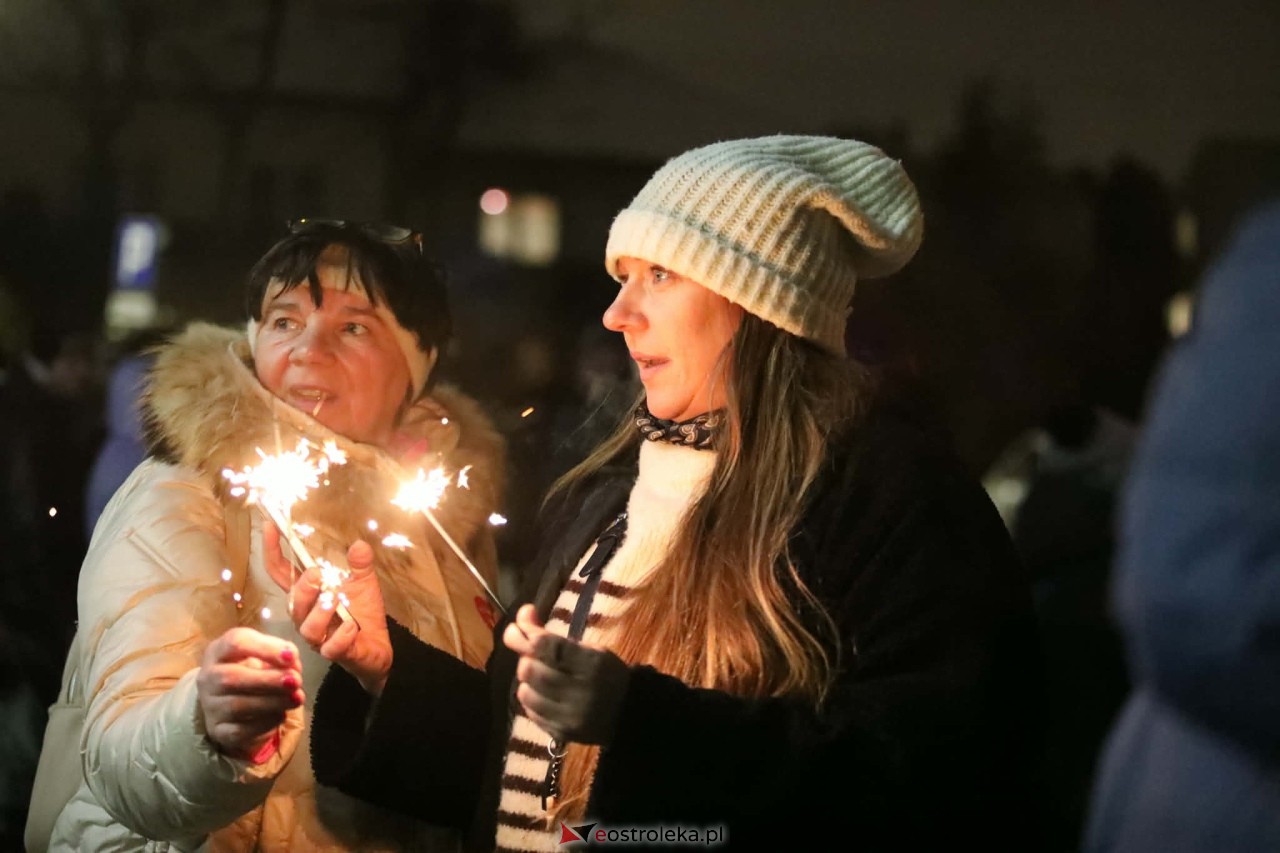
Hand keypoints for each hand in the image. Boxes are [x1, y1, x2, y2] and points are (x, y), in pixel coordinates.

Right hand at [196, 627, 300, 760]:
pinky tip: (282, 715)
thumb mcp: (263, 654)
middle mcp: (208, 677)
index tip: (292, 656)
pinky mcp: (218, 730)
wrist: (228, 701)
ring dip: (272, 702)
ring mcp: (210, 706)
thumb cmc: (251, 669)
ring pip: (237, 706)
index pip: (236, 643)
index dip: (266, 649)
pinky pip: (239, 731)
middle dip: (268, 680)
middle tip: (296, 681)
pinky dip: (264, 723)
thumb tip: (293, 663)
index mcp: (218, 651)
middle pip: (231, 677)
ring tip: (297, 698)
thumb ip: (279, 653)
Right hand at [265, 523, 391, 695]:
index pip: (283, 573)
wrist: (377, 649)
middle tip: (316, 574)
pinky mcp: (335, 654)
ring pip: (307, 627)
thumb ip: (360, 565)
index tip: (271, 527)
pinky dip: (341, 636)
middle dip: (302, 588)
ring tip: (335, 598)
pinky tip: (352, 626)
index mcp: (310, 595)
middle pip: (292, 603)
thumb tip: (358, 545)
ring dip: (319, 611)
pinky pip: (331, 648)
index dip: (274, 551)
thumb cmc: (363, 614)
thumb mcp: (364, 584)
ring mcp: (319, 637)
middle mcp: (307, 616)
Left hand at [503, 604, 630, 745]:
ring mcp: (570, 717)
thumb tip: (522, 613)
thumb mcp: (589, 649)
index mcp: (593, 664)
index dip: (526, 634)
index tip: (516, 628)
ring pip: (526, 694)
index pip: (548, 647)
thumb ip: (553, 636)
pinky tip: (544, 694)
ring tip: (539, 676)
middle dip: (525, 658)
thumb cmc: (607, 674)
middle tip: (530, 654)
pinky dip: (532, 699)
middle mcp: (581, 692)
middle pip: (531, 671)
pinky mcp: (561, 733)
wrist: (628, 714)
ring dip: (526, 681)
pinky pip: (531, 713)